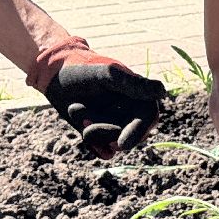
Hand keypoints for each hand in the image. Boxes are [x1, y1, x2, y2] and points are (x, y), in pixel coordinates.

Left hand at [29, 37, 167, 157]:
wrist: (55, 75)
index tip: (120, 144)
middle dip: (105, 131)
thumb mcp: (107, 74)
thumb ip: (133, 84)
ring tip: (75, 108)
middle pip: (129, 135)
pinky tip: (81, 127)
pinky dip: (93, 145)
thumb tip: (162, 92)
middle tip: (82, 118)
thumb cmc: (83, 70)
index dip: (137, 133)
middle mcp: (131, 111)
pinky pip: (103, 149)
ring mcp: (115, 123)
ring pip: (113, 142)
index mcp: (139, 96)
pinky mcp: (101, 134)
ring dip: (92, 132)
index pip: (147, 119)